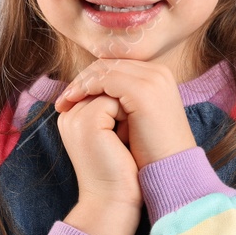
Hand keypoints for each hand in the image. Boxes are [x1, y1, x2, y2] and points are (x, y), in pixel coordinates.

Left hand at [53, 58, 197, 170]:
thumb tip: (96, 96)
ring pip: (105, 69)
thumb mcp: (138, 119)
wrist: (170, 170)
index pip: (117, 66)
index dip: (92, 78)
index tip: (72, 95)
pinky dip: (86, 88)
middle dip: (84, 78)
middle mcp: (157, 72)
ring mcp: (151, 79)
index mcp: (158, 77)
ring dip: (81, 83)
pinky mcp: (143, 91)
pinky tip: (74, 102)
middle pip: (109, 64)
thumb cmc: (152, 151)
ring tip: (65, 100)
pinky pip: (105, 80)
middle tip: (64, 96)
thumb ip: (124, 102)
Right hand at [56, 92, 140, 210]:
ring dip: (126, 112)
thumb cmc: (118, 171)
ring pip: (111, 91)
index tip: (119, 138)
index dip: (120, 107)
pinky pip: (115, 101)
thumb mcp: (111, 133)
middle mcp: (69, 114)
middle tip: (120, 142)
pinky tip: (121, 143)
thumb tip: (128, 86)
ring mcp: (76, 116)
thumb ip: (111, 108)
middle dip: (123, 108)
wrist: (113, 201)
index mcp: (71, 116)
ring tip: (120, 143)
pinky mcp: (88, 120)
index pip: (102, 88)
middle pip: (106, 87)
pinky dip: (127, 119)